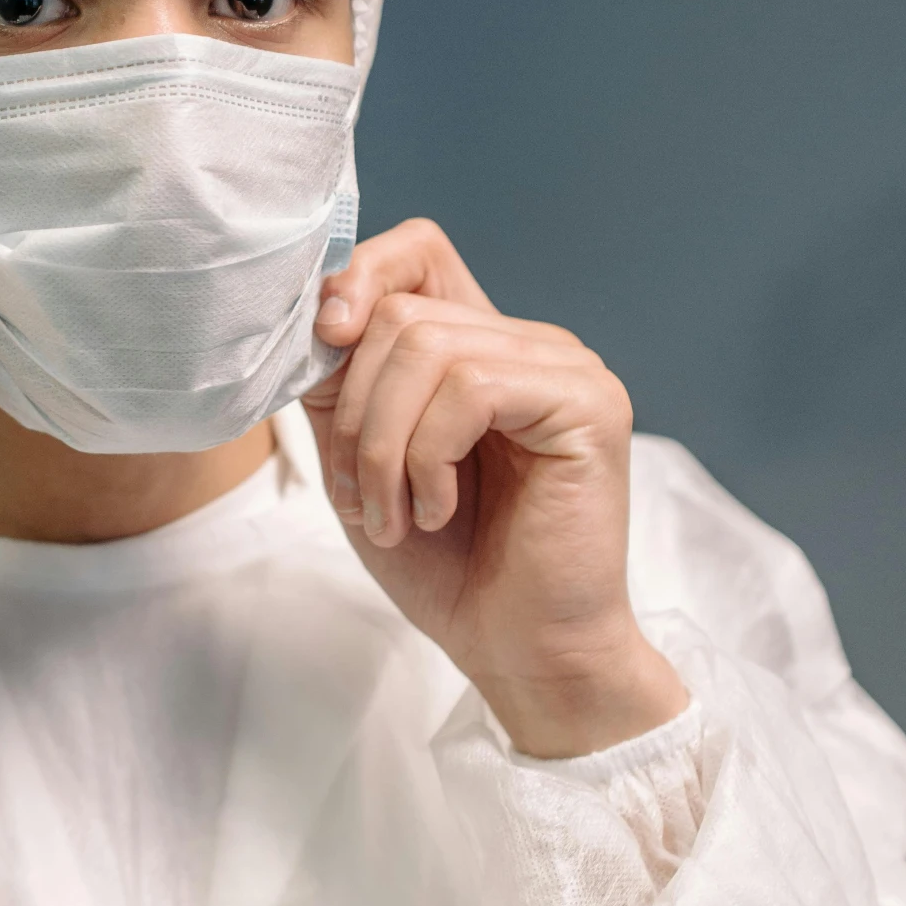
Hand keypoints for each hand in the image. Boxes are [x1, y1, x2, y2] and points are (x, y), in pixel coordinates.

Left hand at [304, 221, 687, 757]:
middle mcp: (530, 344)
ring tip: (398, 516)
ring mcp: (566, 368)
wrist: (520, 652)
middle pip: (402, 312)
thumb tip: (317, 314)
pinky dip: (428, 458)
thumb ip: (342, 386)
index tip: (323, 346)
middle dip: (357, 414)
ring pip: (429, 347)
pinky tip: (439, 511)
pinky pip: (471, 388)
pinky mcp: (588, 403)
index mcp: (480, 349)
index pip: (417, 253)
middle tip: (368, 499)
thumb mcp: (362, 464)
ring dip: (385, 446)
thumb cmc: (448, 568)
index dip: (358, 277)